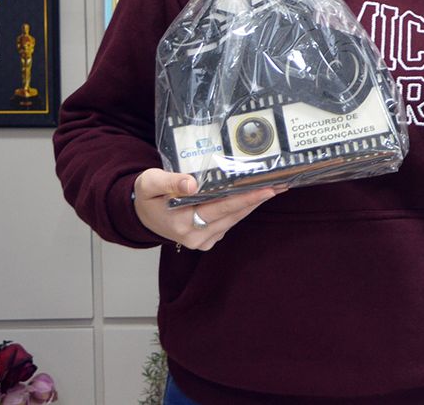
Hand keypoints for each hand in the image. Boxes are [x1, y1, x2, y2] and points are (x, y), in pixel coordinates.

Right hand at [132, 168, 281, 250]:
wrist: (142, 216)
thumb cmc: (147, 196)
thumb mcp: (150, 183)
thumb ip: (170, 182)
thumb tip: (192, 184)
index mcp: (181, 223)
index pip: (221, 208)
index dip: (246, 198)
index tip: (268, 189)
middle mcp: (194, 236)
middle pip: (233, 214)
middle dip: (257, 199)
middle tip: (281, 184)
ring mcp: (202, 241)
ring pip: (234, 219)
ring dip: (253, 203)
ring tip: (275, 187)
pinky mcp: (207, 240)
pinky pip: (229, 222)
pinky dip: (242, 208)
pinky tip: (255, 195)